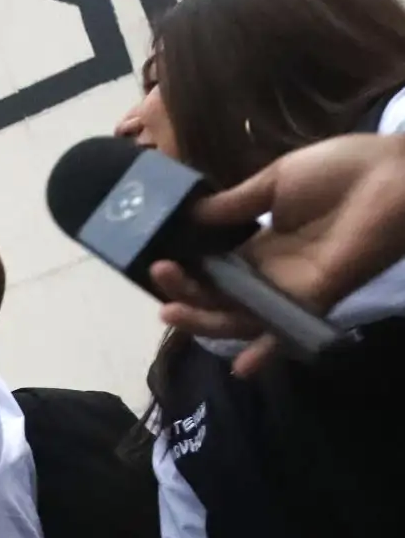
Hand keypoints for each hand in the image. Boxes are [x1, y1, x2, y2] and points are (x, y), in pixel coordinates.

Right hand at [149, 134, 404, 375]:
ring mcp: (291, 289)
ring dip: (202, 317)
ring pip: (238, 316)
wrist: (395, 175)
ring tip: (169, 308)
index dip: (187, 270)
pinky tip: (238, 368)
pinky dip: (264, 352)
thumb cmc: (342, 170)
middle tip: (158, 277)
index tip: (158, 261)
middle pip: (218, 296)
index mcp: (263, 243)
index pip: (215, 268)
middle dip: (184, 292)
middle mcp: (272, 271)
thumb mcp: (275, 180)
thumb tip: (189, 214)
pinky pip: (282, 329)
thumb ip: (234, 205)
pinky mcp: (313, 299)